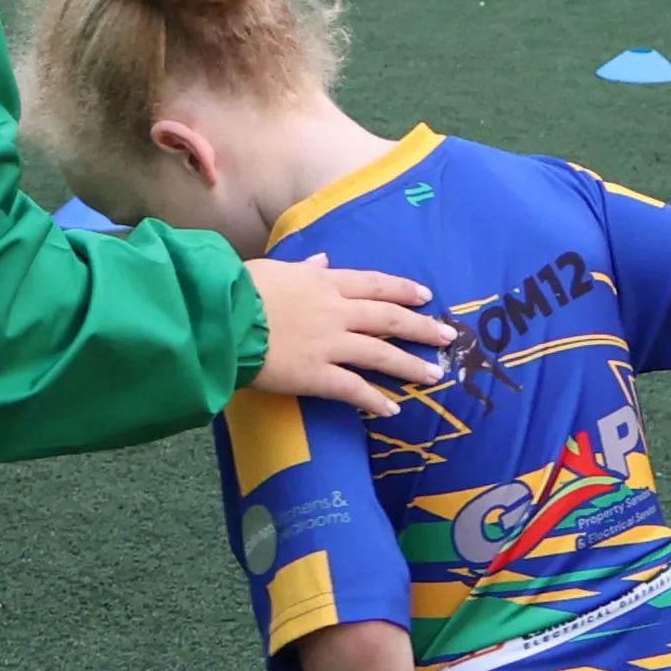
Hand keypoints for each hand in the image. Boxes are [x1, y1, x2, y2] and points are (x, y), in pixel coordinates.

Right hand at [247, 255, 454, 417]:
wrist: (222, 318)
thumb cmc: (240, 289)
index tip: (425, 296)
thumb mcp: (274, 268)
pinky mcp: (316, 375)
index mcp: (324, 282)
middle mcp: (335, 311)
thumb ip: (303, 267)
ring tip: (434, 375)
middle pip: (389, 318)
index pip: (375, 284)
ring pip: (380, 354)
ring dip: (410, 365)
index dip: (403, 290)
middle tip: (448, 337)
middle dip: (422, 328)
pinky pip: (353, 389)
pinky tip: (391, 410)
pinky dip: (374, 400)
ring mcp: (329, 344)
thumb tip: (322, 260)